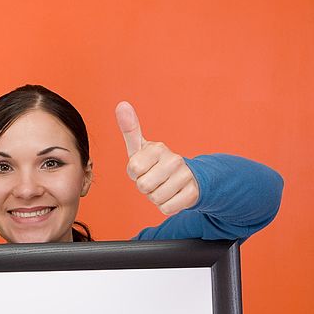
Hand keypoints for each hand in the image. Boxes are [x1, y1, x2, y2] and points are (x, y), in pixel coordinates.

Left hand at [116, 101, 198, 215]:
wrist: (188, 177)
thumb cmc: (156, 163)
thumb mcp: (141, 148)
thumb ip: (130, 129)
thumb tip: (121, 104)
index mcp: (159, 148)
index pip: (133, 169)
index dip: (135, 173)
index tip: (143, 168)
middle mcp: (174, 159)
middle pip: (143, 186)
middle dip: (145, 187)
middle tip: (154, 179)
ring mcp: (185, 176)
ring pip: (155, 198)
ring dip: (155, 197)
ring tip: (164, 186)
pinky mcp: (192, 193)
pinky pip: (167, 208)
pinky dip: (166, 206)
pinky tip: (173, 195)